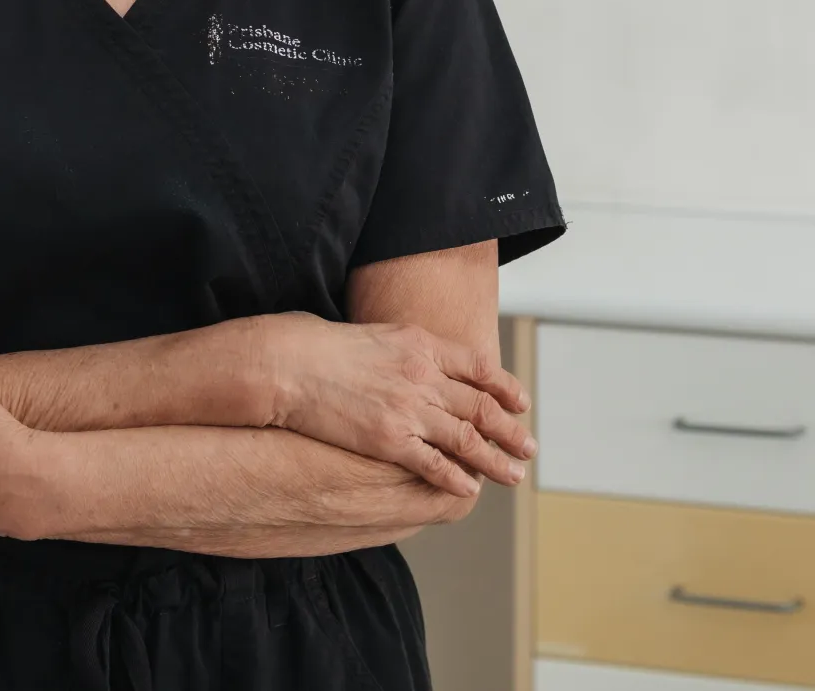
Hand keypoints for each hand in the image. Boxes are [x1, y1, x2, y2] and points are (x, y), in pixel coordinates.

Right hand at [266, 313, 535, 496]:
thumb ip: (412, 347)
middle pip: (481, 405)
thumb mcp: (379, 334)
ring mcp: (409, 409)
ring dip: (495, 459)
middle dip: (509, 429)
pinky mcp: (390, 439)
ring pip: (467, 438)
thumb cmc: (326, 346)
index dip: (505, 385)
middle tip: (529, 445)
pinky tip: (470, 488)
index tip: (520, 401)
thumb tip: (430, 358)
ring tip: (514, 474)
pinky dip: (456, 478)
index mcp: (422, 344)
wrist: (292, 364)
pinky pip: (434, 463)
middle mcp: (423, 376)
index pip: (479, 366)